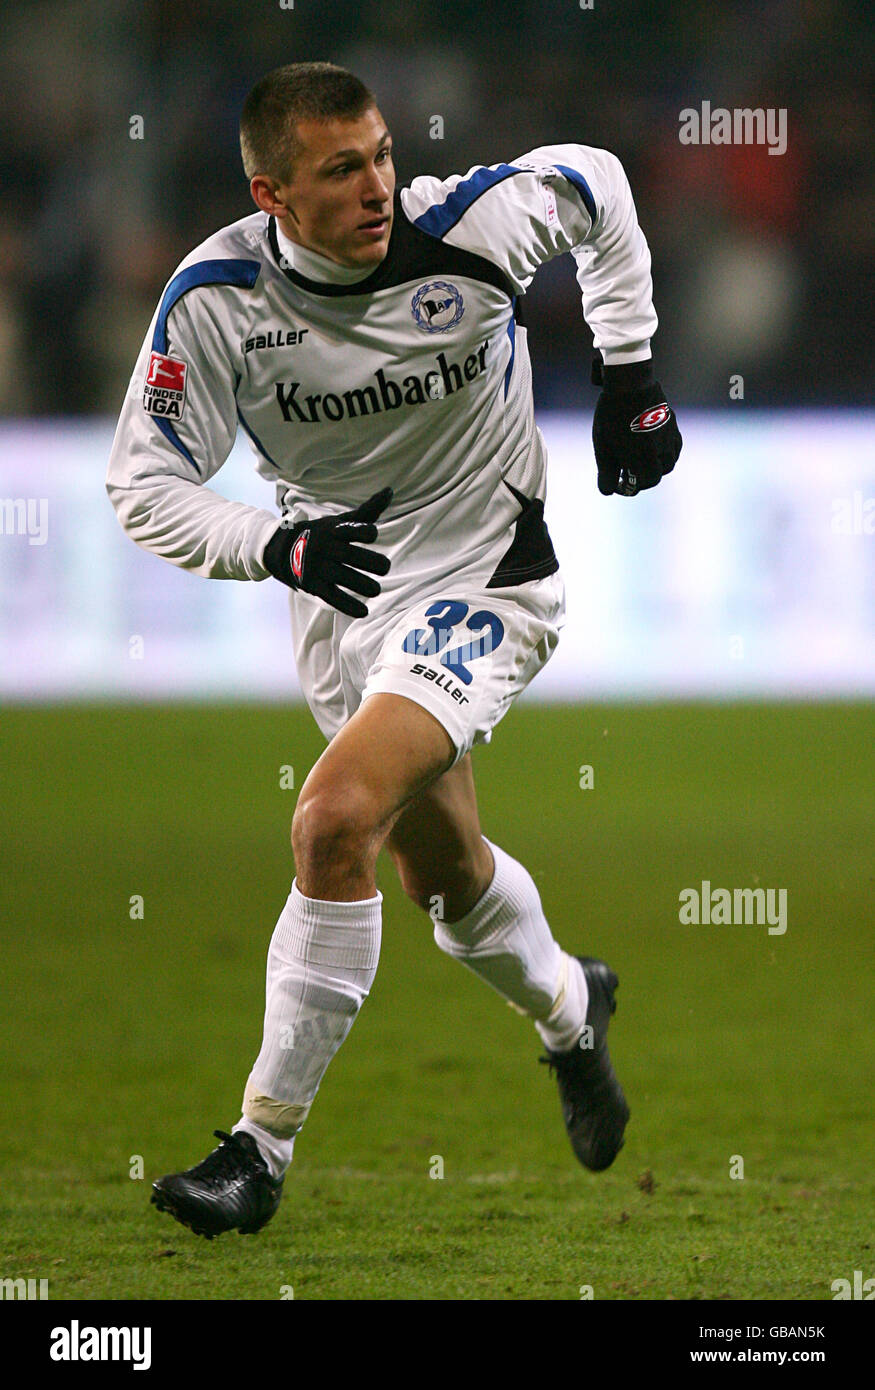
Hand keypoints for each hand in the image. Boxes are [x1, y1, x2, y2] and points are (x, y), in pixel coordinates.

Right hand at [263, 486, 392, 617]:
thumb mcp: (340, 520)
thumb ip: (367, 510)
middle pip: (352, 556)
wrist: (281, 548)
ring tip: (375, 589)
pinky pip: (332, 597)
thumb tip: (390, 491)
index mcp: (333, 530)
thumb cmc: (320, 533)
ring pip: (344, 578)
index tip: (372, 535)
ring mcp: (318, 567)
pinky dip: (349, 606)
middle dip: (373, 563)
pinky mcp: (313, 585)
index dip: (366, 532)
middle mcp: (325, 548)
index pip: (352, 529)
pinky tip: (364, 612)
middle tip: (385, 567)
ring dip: (364, 585)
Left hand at [592, 358, 681, 496]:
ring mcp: (669, 438)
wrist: (630, 383)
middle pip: (656, 476)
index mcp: (643, 460)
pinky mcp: (673, 425)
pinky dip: (667, 453)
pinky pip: (675, 447)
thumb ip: (606, 472)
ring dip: (656, 466)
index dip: (630, 486)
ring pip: (668, 462)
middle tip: (629, 471)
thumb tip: (608, 491)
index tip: (620, 481)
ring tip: (641, 460)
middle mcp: (660, 451)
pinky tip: (655, 447)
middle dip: (643, 477)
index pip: (643, 484)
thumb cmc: (612, 416)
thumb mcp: (603, 447)